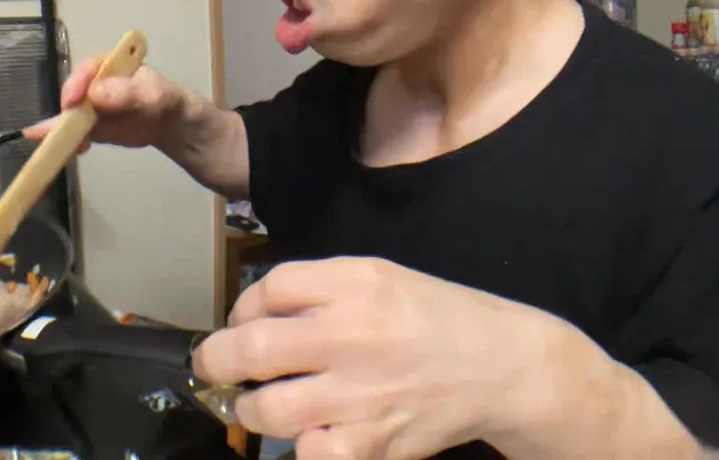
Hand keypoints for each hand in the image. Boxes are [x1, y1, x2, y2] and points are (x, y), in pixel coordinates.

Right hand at [23, 55, 185, 150]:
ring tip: (58, 141)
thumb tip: (94, 94)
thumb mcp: (150, 94)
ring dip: (61, 128)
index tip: (72, 101)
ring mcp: (90, 106)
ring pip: (70, 115)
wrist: (169, 123)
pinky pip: (75, 133)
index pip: (87, 70)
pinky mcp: (90, 126)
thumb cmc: (162, 100)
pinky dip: (68, 141)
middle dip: (67, 109)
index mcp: (109, 65)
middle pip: (73, 92)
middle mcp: (94, 83)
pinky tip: (68, 149)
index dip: (76, 83)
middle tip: (62, 127)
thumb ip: (126, 92)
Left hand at [193, 257, 563, 458]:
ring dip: (251, 409)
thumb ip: (315, 287)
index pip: (268, 289)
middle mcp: (354, 336)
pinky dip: (300, 447)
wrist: (502, 366)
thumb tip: (251, 314)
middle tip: (215, 367)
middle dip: (218, 360)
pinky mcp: (373, 443)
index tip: (243, 322)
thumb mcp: (376, 276)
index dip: (242, 308)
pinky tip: (310, 434)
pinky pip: (310, 455)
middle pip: (252, 348)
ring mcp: (362, 394)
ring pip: (269, 410)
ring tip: (259, 404)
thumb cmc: (431, 318)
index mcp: (354, 285)